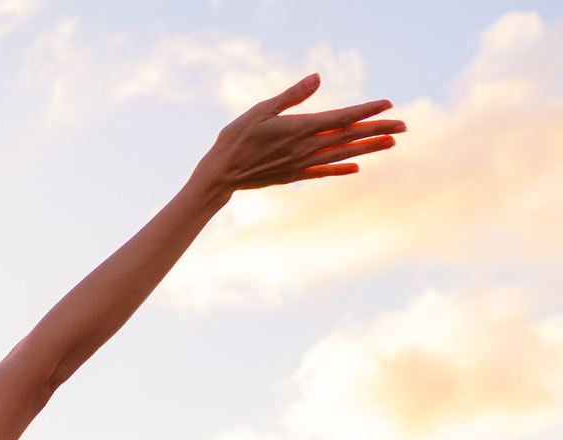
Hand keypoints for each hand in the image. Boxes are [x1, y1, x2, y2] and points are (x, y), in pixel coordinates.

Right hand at [194, 74, 405, 195]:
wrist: (220, 175)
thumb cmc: (236, 138)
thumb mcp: (261, 109)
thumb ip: (292, 95)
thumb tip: (318, 77)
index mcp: (300, 128)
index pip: (342, 117)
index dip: (367, 110)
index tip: (388, 104)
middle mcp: (306, 147)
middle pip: (349, 137)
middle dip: (378, 130)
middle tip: (404, 125)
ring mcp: (302, 163)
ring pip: (343, 154)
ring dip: (369, 149)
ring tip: (392, 143)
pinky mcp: (294, 175)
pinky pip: (324, 171)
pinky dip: (342, 168)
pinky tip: (356, 167)